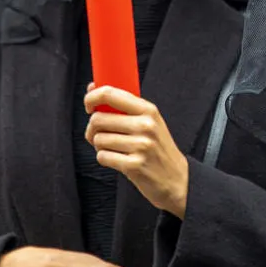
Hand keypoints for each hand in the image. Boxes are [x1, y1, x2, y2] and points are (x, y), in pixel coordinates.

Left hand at [84, 86, 190, 217]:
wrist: (177, 179)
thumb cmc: (158, 149)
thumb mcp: (150, 121)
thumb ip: (124, 105)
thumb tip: (92, 87)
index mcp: (148, 110)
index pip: (110, 94)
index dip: (92, 98)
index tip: (89, 105)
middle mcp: (145, 125)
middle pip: (98, 119)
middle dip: (92, 129)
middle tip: (100, 134)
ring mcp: (141, 145)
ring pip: (98, 139)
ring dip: (99, 146)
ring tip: (113, 149)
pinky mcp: (134, 165)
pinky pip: (103, 157)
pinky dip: (105, 159)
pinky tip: (117, 160)